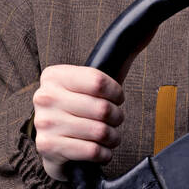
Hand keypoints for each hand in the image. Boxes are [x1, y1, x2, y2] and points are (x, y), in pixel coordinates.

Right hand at [31, 64, 124, 181]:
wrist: (52, 146)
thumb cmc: (74, 111)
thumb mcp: (82, 87)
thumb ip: (105, 70)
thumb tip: (143, 35)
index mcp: (54, 76)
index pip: (98, 81)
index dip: (116, 92)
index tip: (118, 99)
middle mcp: (45, 97)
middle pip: (102, 108)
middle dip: (117, 117)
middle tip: (115, 120)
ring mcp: (45, 123)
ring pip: (99, 131)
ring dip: (113, 137)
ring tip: (110, 136)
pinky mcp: (48, 146)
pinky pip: (92, 151)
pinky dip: (104, 154)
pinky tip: (102, 151)